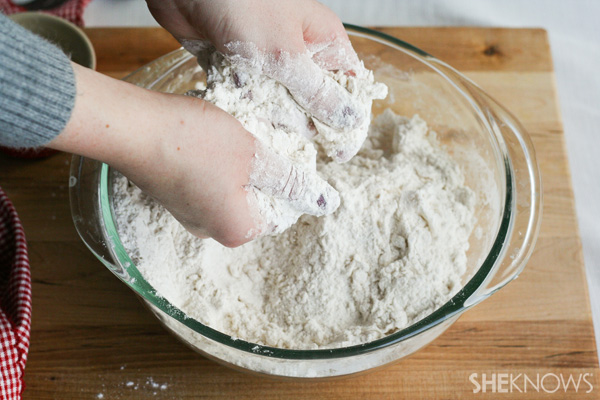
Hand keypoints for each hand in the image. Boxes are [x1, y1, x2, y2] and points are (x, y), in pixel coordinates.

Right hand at [50, 63, 338, 246]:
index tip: (285, 151)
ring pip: (232, 190)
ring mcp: (188, 214)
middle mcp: (211, 230)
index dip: (290, 179)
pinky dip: (218, 163)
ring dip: (241, 164)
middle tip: (264, 139)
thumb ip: (289, 180)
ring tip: (239, 135)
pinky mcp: (172, 195)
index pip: (282, 213)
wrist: (133, 128)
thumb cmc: (196, 142)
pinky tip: (214, 139)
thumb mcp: (254, 156)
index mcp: (237, 230)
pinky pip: (208, 183)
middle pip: (256, 202)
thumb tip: (324, 202)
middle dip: (265, 171)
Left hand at [147, 0, 364, 158]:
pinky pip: (246, 95)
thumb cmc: (243, 4)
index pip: (348, 88)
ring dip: (268, 116)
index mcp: (322, 42)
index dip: (348, 122)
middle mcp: (298, 52)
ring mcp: (266, 58)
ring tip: (261, 129)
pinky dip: (241, 106)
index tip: (339, 155)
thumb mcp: (286, 55)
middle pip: (312, 101)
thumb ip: (317, 92)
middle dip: (303, 124)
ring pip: (277, 102)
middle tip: (291, 142)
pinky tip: (236, 116)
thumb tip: (351, 120)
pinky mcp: (236, 64)